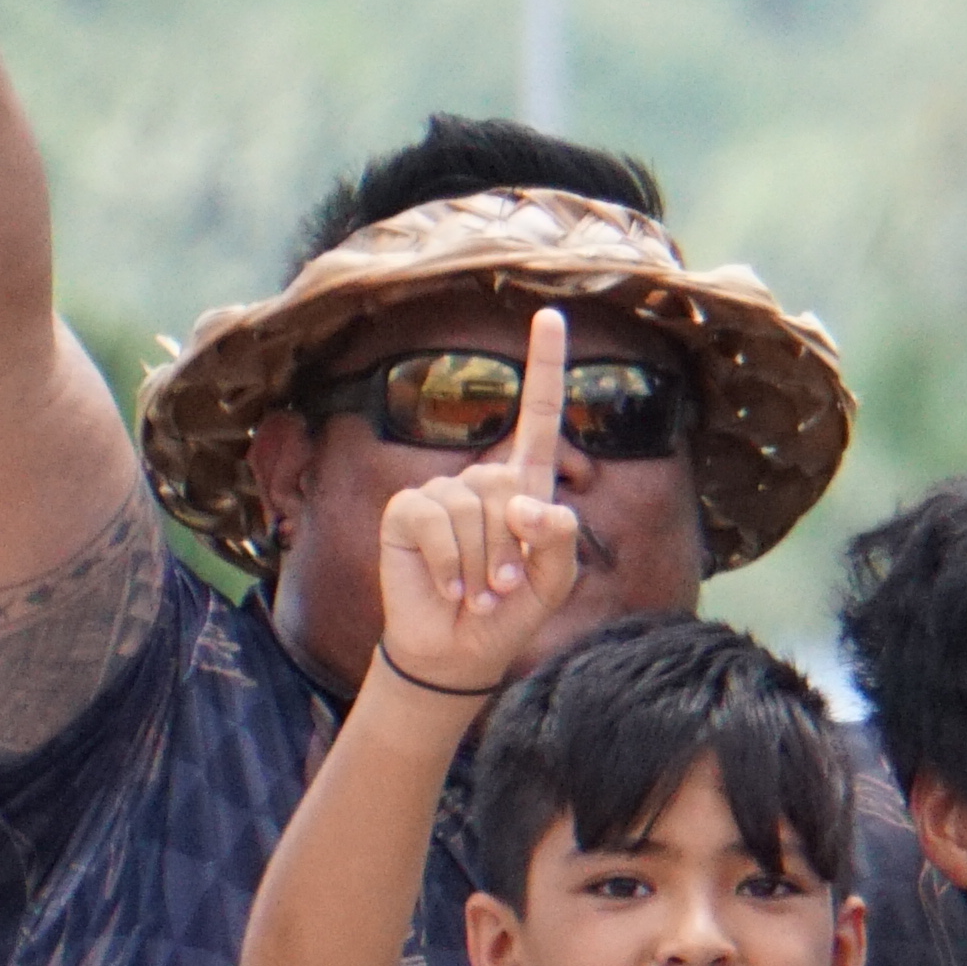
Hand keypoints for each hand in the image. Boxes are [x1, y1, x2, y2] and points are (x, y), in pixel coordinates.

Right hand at [372, 302, 588, 699]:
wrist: (459, 651)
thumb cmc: (509, 612)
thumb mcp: (552, 582)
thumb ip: (559, 543)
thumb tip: (533, 506)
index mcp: (525, 486)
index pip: (538, 414)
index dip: (544, 365)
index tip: (551, 314)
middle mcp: (482, 480)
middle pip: (507, 483)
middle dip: (511, 545)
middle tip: (502, 584)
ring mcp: (441, 493)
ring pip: (474, 507)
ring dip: (482, 560)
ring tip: (477, 589)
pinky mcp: (407, 511)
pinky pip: (436, 518)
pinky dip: (450, 561)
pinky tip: (449, 586)